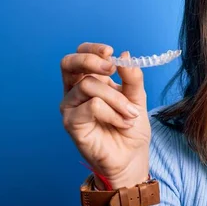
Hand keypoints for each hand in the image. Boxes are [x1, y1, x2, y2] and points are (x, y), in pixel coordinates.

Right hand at [59, 42, 150, 188]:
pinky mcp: (71, 123)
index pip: (80, 55)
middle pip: (69, 63)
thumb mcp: (137, 97)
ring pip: (88, 85)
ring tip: (130, 113)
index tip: (110, 52)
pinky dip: (113, 113)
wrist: (132, 156)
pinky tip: (122, 123)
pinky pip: (92, 106)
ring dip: (116, 98)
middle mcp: (75, 91)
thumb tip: (125, 54)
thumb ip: (132, 77)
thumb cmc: (130, 126)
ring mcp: (70, 107)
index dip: (92, 50)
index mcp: (89, 80)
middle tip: (112, 69)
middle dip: (91, 61)